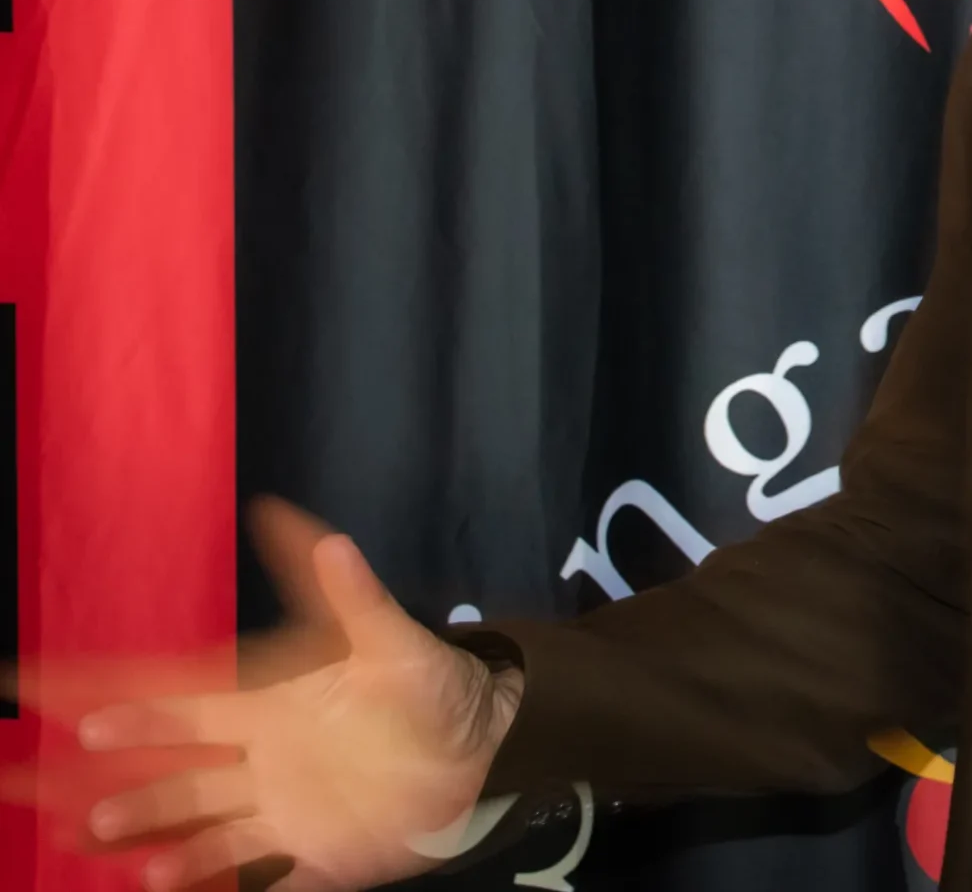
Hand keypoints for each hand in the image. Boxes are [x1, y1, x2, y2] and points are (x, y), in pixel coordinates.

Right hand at [8, 499, 522, 890]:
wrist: (486, 746)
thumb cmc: (431, 686)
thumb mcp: (396, 639)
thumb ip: (357, 596)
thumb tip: (327, 536)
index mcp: (268, 708)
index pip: (182, 702)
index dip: (126, 705)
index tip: (64, 706)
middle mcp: (262, 764)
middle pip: (177, 779)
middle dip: (129, 790)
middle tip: (65, 802)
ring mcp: (287, 814)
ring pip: (212, 836)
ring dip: (174, 850)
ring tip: (137, 865)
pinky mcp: (324, 858)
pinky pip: (281, 885)